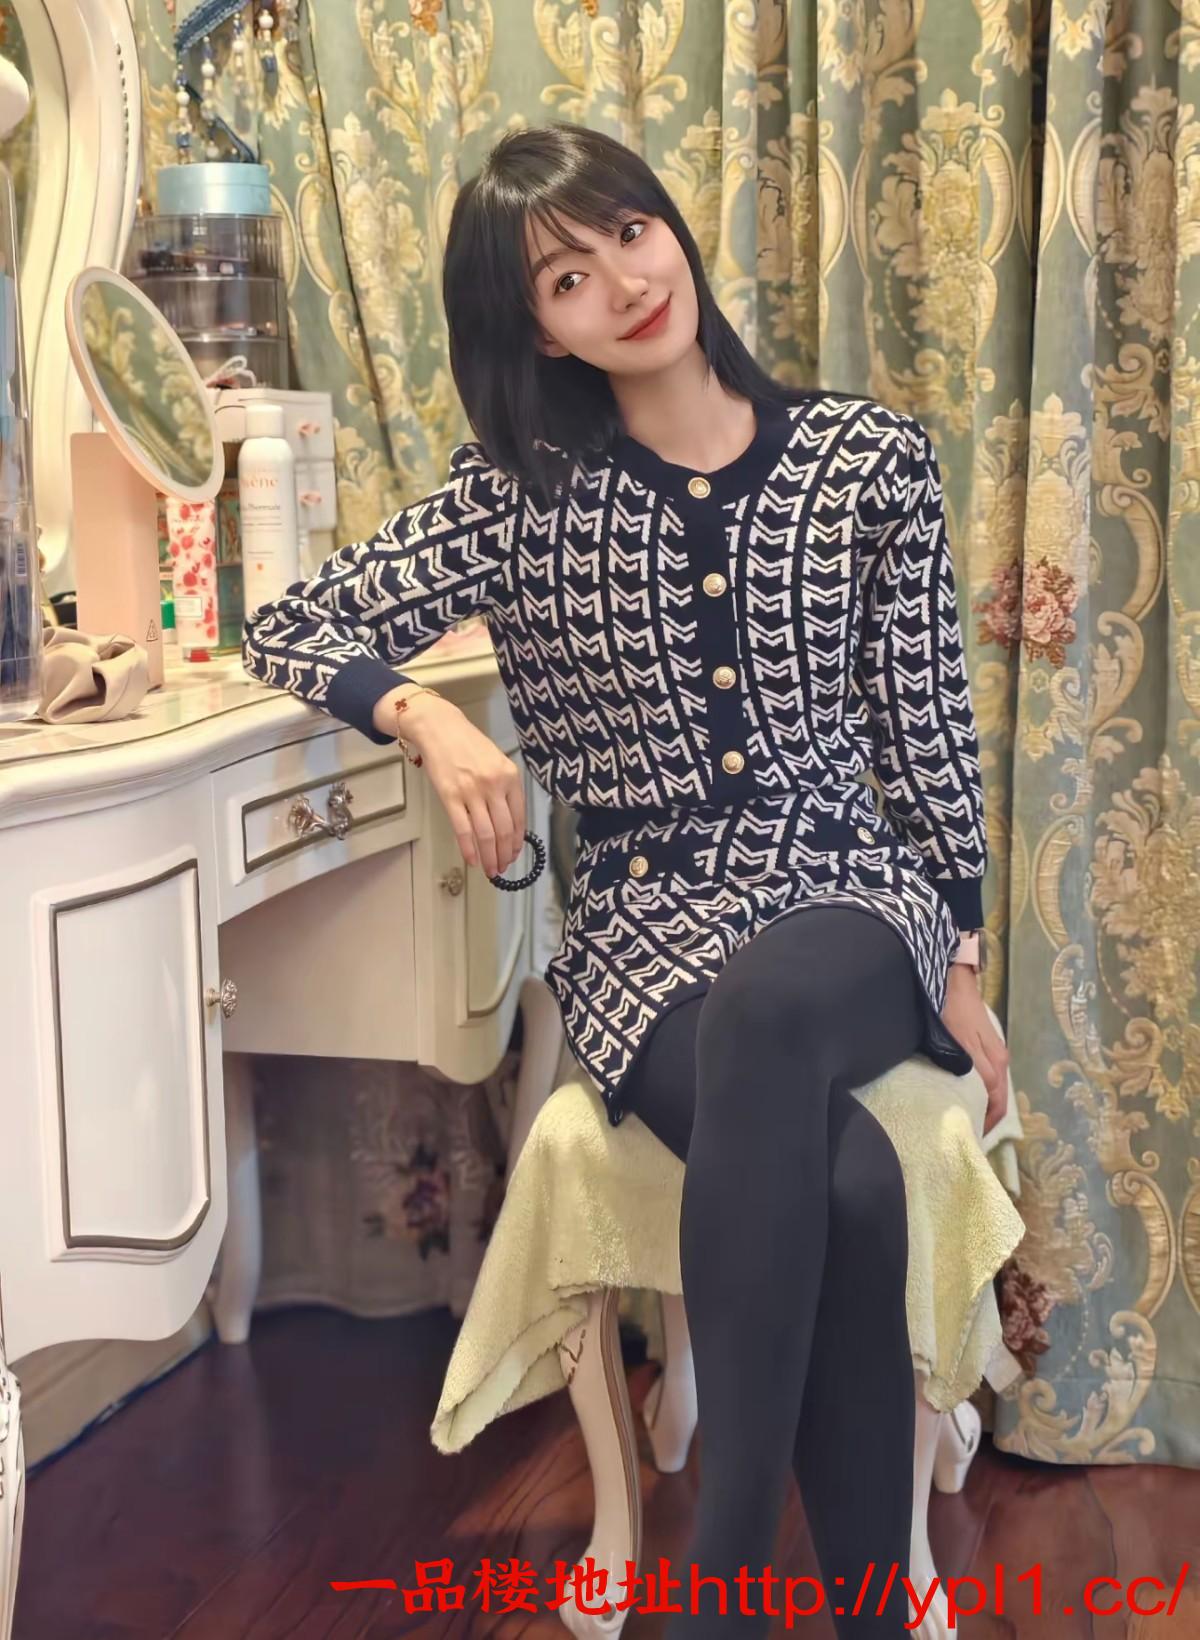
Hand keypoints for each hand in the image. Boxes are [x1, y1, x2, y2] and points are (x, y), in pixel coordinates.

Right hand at [372, 685, 526, 876]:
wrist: (440, 728)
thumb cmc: (468, 745)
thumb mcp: (497, 762)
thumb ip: (505, 789)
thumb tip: (508, 824)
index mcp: (510, 777)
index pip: (519, 818)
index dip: (517, 842)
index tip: (513, 854)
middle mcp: (494, 785)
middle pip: (503, 830)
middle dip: (504, 855)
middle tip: (501, 868)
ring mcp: (472, 791)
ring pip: (486, 834)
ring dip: (489, 857)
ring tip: (489, 870)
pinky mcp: (450, 796)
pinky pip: (463, 829)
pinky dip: (469, 849)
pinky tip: (471, 860)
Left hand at [941, 965, 1009, 1136]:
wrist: (952, 978)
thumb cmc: (952, 1011)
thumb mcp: (960, 1044)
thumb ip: (974, 1070)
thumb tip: (984, 1099)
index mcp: (996, 1064)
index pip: (997, 1106)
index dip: (986, 1126)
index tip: (972, 1140)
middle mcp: (999, 1061)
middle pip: (997, 1100)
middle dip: (985, 1119)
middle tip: (966, 1133)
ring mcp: (993, 1051)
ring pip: (992, 1089)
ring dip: (981, 1105)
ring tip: (964, 1118)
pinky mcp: (984, 1043)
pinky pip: (985, 1076)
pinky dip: (979, 1091)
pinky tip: (964, 1093)